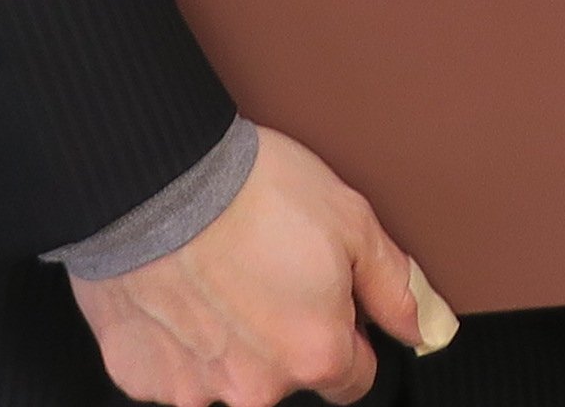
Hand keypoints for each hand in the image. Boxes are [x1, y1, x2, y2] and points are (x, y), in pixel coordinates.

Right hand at [69, 126, 433, 406]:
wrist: (150, 177)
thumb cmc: (247, 190)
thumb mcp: (349, 218)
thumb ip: (393, 285)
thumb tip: (423, 326)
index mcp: (316, 353)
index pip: (352, 377)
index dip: (343, 333)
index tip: (322, 301)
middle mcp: (258, 387)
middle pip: (286, 377)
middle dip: (281, 338)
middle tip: (261, 274)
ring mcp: (194, 388)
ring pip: (227, 376)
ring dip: (226, 342)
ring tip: (214, 278)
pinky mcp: (141, 376)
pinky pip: (170, 369)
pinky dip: (175, 340)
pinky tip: (176, 290)